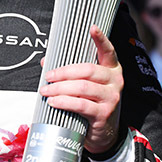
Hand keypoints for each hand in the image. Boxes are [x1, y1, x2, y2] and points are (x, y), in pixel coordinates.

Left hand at [39, 25, 123, 154]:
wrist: (104, 134)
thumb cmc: (92, 103)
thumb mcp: (85, 86)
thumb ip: (69, 72)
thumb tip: (45, 60)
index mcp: (111, 69)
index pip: (108, 51)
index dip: (101, 39)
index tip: (92, 27)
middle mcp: (115, 81)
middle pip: (87, 70)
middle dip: (63, 72)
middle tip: (47, 76)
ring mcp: (112, 98)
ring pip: (82, 87)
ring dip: (59, 88)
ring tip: (45, 91)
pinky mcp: (105, 114)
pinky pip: (81, 105)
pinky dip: (64, 102)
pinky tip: (53, 102)